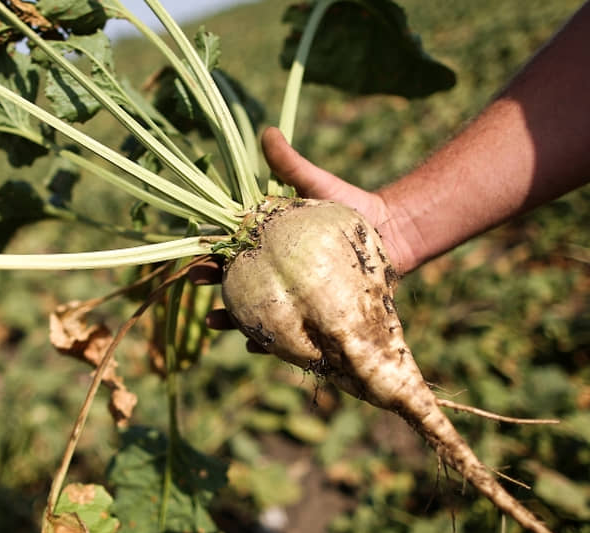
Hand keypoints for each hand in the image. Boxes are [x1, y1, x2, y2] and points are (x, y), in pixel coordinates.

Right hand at [189, 127, 415, 345]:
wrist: (394, 233)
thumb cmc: (352, 207)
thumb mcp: (318, 184)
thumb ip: (291, 165)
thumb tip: (269, 132)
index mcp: (270, 242)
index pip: (231, 247)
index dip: (210, 252)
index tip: (195, 255)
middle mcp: (277, 270)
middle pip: (235, 281)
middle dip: (213, 285)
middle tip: (197, 287)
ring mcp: (293, 294)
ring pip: (255, 310)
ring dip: (231, 318)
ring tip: (214, 323)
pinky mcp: (312, 313)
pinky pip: (286, 333)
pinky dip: (267, 341)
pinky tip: (254, 345)